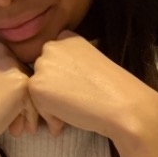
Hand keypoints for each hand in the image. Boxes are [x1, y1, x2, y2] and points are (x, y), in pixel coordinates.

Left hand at [29, 32, 157, 142]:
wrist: (121, 103)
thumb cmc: (112, 88)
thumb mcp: (90, 63)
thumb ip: (70, 65)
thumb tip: (56, 84)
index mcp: (67, 37)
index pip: (53, 62)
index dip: (63, 79)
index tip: (79, 89)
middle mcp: (51, 46)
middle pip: (42, 75)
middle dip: (54, 92)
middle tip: (74, 104)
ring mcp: (42, 65)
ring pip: (38, 91)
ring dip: (51, 106)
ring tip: (72, 113)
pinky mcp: (36, 85)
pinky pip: (36, 106)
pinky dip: (50, 117)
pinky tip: (67, 119)